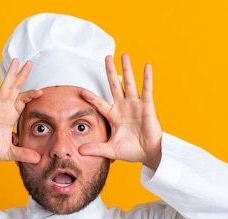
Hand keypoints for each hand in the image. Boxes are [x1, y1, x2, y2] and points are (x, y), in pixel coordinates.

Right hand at [0, 58, 41, 163]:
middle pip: (16, 88)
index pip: (23, 101)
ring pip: (4, 87)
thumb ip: (23, 154)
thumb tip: (38, 160)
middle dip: (22, 76)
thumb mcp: (9, 152)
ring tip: (16, 60)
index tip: (41, 92)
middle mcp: (3, 108)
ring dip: (10, 74)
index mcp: (10, 115)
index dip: (31, 95)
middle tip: (29, 62)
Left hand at [80, 54, 162, 169]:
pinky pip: (147, 90)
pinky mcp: (147, 107)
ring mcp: (135, 105)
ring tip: (124, 55)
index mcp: (114, 116)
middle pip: (115, 86)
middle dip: (110, 72)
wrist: (149, 154)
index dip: (91, 98)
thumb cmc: (131, 151)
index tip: (81, 91)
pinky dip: (147, 78)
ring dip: (127, 69)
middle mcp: (124, 107)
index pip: (100, 104)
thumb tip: (79, 151)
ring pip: (129, 84)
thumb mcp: (110, 150)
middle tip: (107, 57)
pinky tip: (147, 66)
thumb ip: (95, 148)